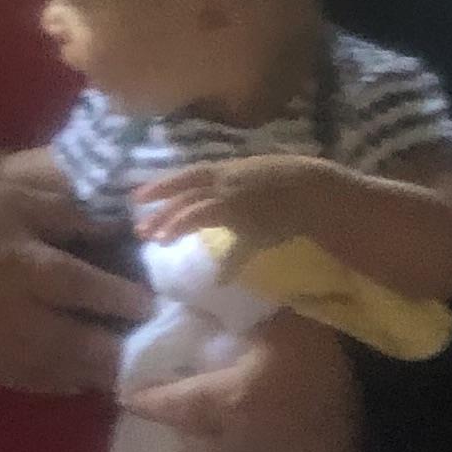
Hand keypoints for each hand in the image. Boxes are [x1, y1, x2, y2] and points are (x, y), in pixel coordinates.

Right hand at [0, 153, 152, 394]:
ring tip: (136, 370)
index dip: (116, 297)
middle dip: (116, 350)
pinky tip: (95, 376)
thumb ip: (73, 216)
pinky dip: (70, 382)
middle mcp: (7, 313)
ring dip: (99, 373)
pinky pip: (37, 384)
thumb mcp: (22, 202)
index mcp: (16, 265)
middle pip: (71, 341)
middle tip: (156, 352)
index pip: (74, 284)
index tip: (152, 305)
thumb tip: (127, 228)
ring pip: (59, 371)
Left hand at [127, 310, 358, 451]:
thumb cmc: (337, 358)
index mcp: (228, 401)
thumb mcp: (285, 320)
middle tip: (183, 411)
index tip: (132, 394)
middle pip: (187, 446)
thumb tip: (199, 296)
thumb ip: (240, 312)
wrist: (395, 413)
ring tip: (207, 442)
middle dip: (181, 429)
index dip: (147, 398)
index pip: (168, 404)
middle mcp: (233, 448)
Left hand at [131, 152, 333, 252]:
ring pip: (198, 213)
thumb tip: (211, 191)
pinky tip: (217, 280)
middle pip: (184, 197)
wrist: (315, 189)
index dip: (160, 186)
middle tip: (139, 229)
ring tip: (159, 241)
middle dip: (160, 212)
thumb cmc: (285, 179)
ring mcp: (237, 204)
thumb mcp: (250, 174)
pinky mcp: (255, 227)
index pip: (185, 176)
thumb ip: (228, 185)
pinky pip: (237, 249)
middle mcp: (226, 184)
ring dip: (177, 226)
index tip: (135, 197)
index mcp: (225, 170)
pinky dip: (228, 267)